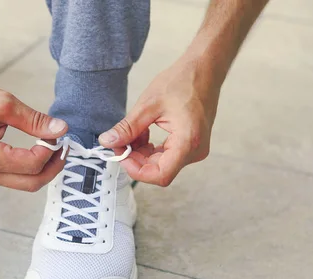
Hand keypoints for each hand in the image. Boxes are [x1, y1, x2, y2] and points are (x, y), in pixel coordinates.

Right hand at [0, 76, 67, 190]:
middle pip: (32, 183)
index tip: (58, 133)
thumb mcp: (4, 103)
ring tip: (53, 147)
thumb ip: (34, 120)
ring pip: (24, 183)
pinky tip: (37, 150)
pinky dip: (30, 168)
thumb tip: (61, 129)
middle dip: (53, 167)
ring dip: (42, 169)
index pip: (32, 164)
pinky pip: (14, 177)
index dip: (51, 151)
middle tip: (63, 147)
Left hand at [98, 58, 219, 186]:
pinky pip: (167, 156)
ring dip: (142, 154)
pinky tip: (143, 134)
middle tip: (119, 143)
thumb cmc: (183, 81)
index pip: (161, 174)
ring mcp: (195, 150)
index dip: (137, 170)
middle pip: (159, 170)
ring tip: (132, 134)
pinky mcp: (191, 145)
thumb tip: (108, 142)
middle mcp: (195, 151)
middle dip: (136, 159)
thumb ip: (127, 128)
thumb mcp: (148, 105)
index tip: (121, 156)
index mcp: (188, 142)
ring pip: (161, 164)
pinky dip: (151, 149)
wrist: (204, 69)